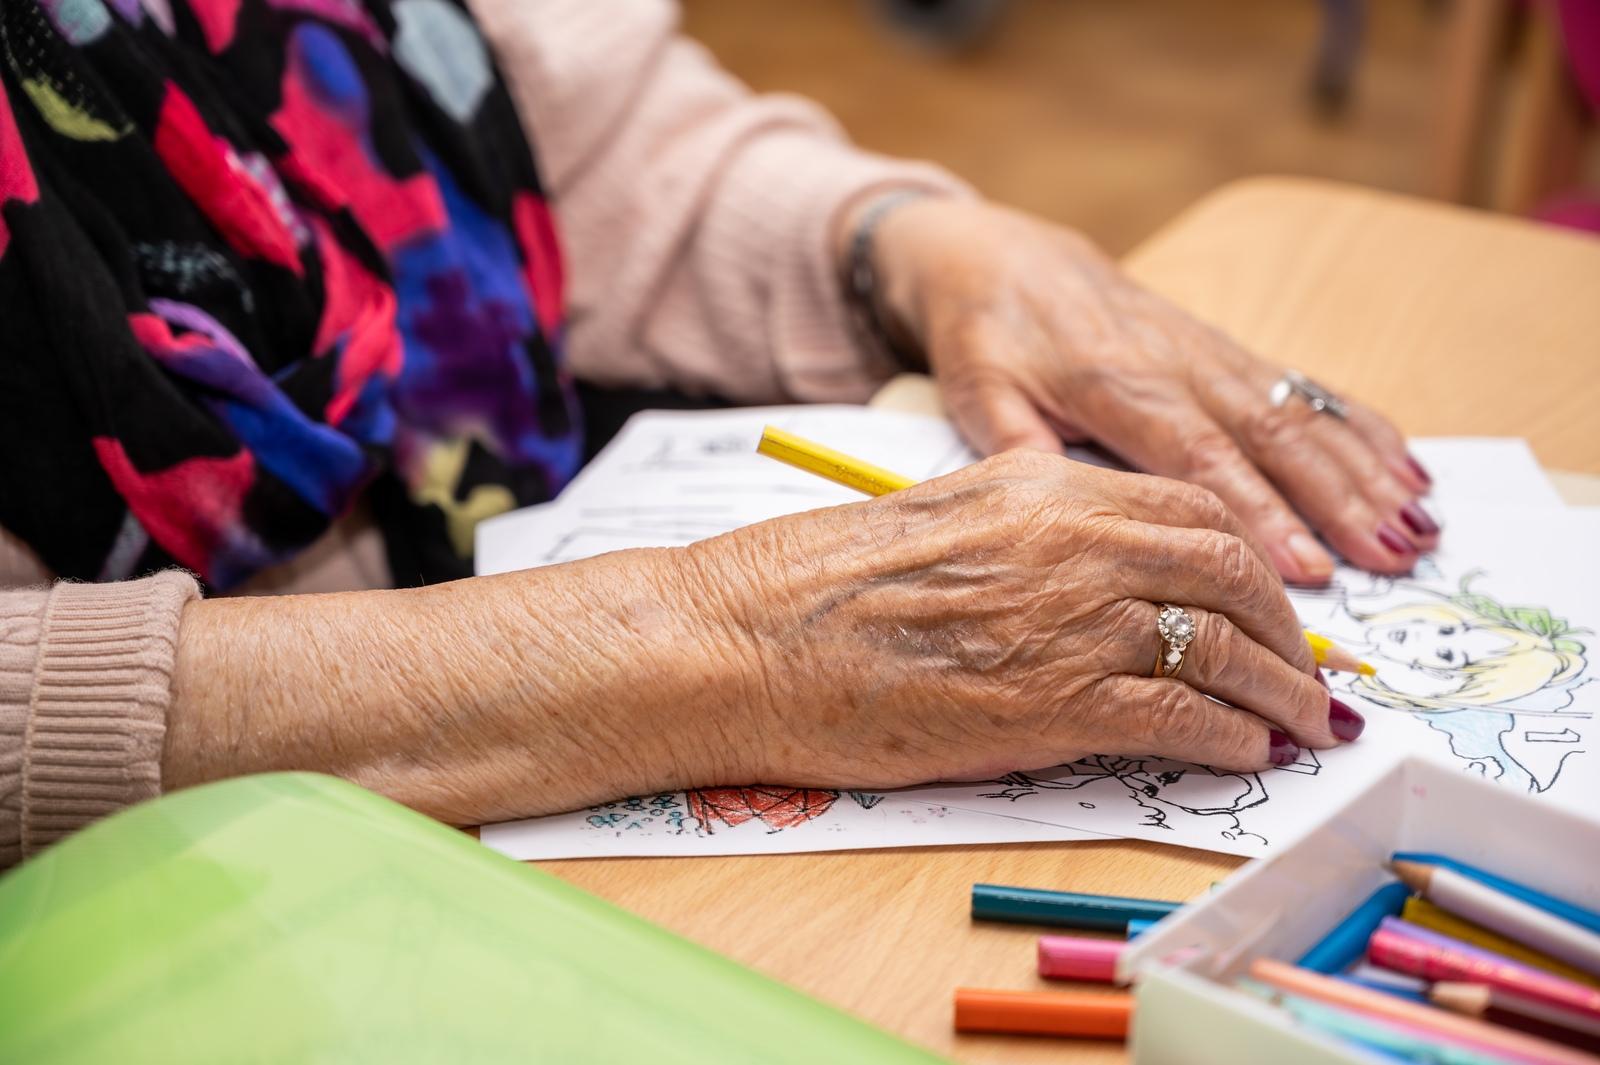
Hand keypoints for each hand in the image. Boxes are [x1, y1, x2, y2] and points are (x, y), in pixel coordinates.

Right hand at [691, 450, 1361, 788]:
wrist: (742, 638)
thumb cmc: (810, 586)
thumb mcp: (934, 518)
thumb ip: (1023, 531)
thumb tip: (1092, 577)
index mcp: (1039, 484)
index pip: (1187, 509)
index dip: (1249, 561)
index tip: (1268, 602)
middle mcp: (1072, 539)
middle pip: (1228, 569)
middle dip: (1286, 626)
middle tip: (1305, 668)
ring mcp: (1068, 617)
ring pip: (1222, 645)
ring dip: (1279, 690)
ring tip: (1302, 722)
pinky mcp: (1053, 703)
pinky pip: (1181, 716)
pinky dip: (1231, 736)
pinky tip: (1244, 753)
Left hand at [867, 198, 1438, 584]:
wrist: (1001, 254)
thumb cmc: (988, 334)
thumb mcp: (980, 394)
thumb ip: (1019, 451)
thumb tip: (1059, 519)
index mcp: (1115, 385)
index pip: (1197, 457)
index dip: (1256, 513)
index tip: (1305, 568)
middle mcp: (1177, 365)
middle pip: (1271, 436)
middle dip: (1338, 499)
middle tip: (1393, 556)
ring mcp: (1209, 354)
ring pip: (1300, 412)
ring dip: (1366, 470)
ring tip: (1420, 526)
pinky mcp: (1224, 349)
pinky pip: (1302, 387)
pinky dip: (1360, 427)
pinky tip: (1409, 467)